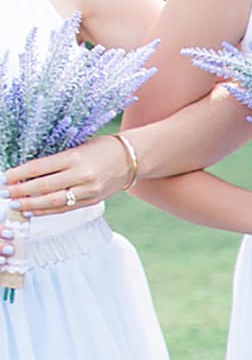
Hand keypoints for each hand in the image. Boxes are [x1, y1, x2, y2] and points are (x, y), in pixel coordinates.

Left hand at [2, 134, 132, 214]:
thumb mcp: (76, 147)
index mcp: (74, 157)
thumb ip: (55, 161)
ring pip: (52, 201)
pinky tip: (34, 211)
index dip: (19, 174)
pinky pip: (65, 208)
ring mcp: (88, 190)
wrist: (131, 159)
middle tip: (6, 193)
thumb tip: (28, 173)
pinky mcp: (93, 200)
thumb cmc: (101, 149)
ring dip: (31, 205)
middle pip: (42, 186)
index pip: (38, 167)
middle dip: (20, 191)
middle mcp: (81, 175)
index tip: (6, 178)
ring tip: (16, 205)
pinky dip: (47, 211)